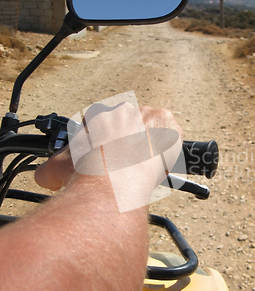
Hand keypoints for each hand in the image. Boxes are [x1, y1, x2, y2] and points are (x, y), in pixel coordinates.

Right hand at [35, 105, 182, 193]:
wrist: (113, 180)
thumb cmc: (86, 173)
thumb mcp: (57, 170)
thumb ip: (50, 169)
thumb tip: (44, 176)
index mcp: (99, 116)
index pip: (105, 126)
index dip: (108, 146)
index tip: (110, 160)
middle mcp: (124, 110)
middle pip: (131, 127)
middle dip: (130, 145)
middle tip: (129, 166)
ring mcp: (147, 115)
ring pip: (151, 131)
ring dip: (148, 147)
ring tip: (144, 168)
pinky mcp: (168, 124)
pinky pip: (173, 135)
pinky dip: (169, 149)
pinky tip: (161, 164)